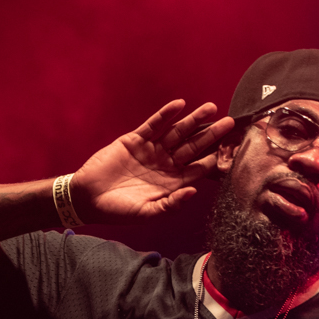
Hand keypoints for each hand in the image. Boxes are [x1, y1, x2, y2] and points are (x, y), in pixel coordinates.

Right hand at [70, 100, 234, 223]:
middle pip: (193, 147)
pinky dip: (166, 115)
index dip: (214, 160)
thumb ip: (171, 203)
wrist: (88, 198)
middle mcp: (165, 165)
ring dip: (193, 120)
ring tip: (211, 108)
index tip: (231, 151)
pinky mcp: (135, 139)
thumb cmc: (118, 210)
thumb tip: (193, 192)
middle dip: (211, 135)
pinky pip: (154, 124)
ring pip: (177, 132)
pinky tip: (180, 105)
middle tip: (230, 123)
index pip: (198, 169)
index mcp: (171, 183)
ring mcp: (151, 150)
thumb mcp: (147, 213)